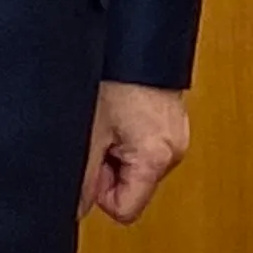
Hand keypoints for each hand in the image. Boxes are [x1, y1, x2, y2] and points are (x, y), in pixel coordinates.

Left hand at [82, 83, 192, 225]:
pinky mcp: (172, 124)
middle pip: (131, 188)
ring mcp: (176, 137)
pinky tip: (121, 114)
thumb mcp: (90, 133)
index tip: (94, 162)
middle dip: (109, 169)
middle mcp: (175, 151)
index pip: (125, 210)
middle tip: (101, 135)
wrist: (137, 42)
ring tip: (111, 120)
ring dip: (117, 151)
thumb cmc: (117, 77)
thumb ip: (82, 179)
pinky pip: (142, 147)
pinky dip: (127, 136)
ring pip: (135, 167)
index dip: (101, 192)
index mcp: (157, 157)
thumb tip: (75, 209)